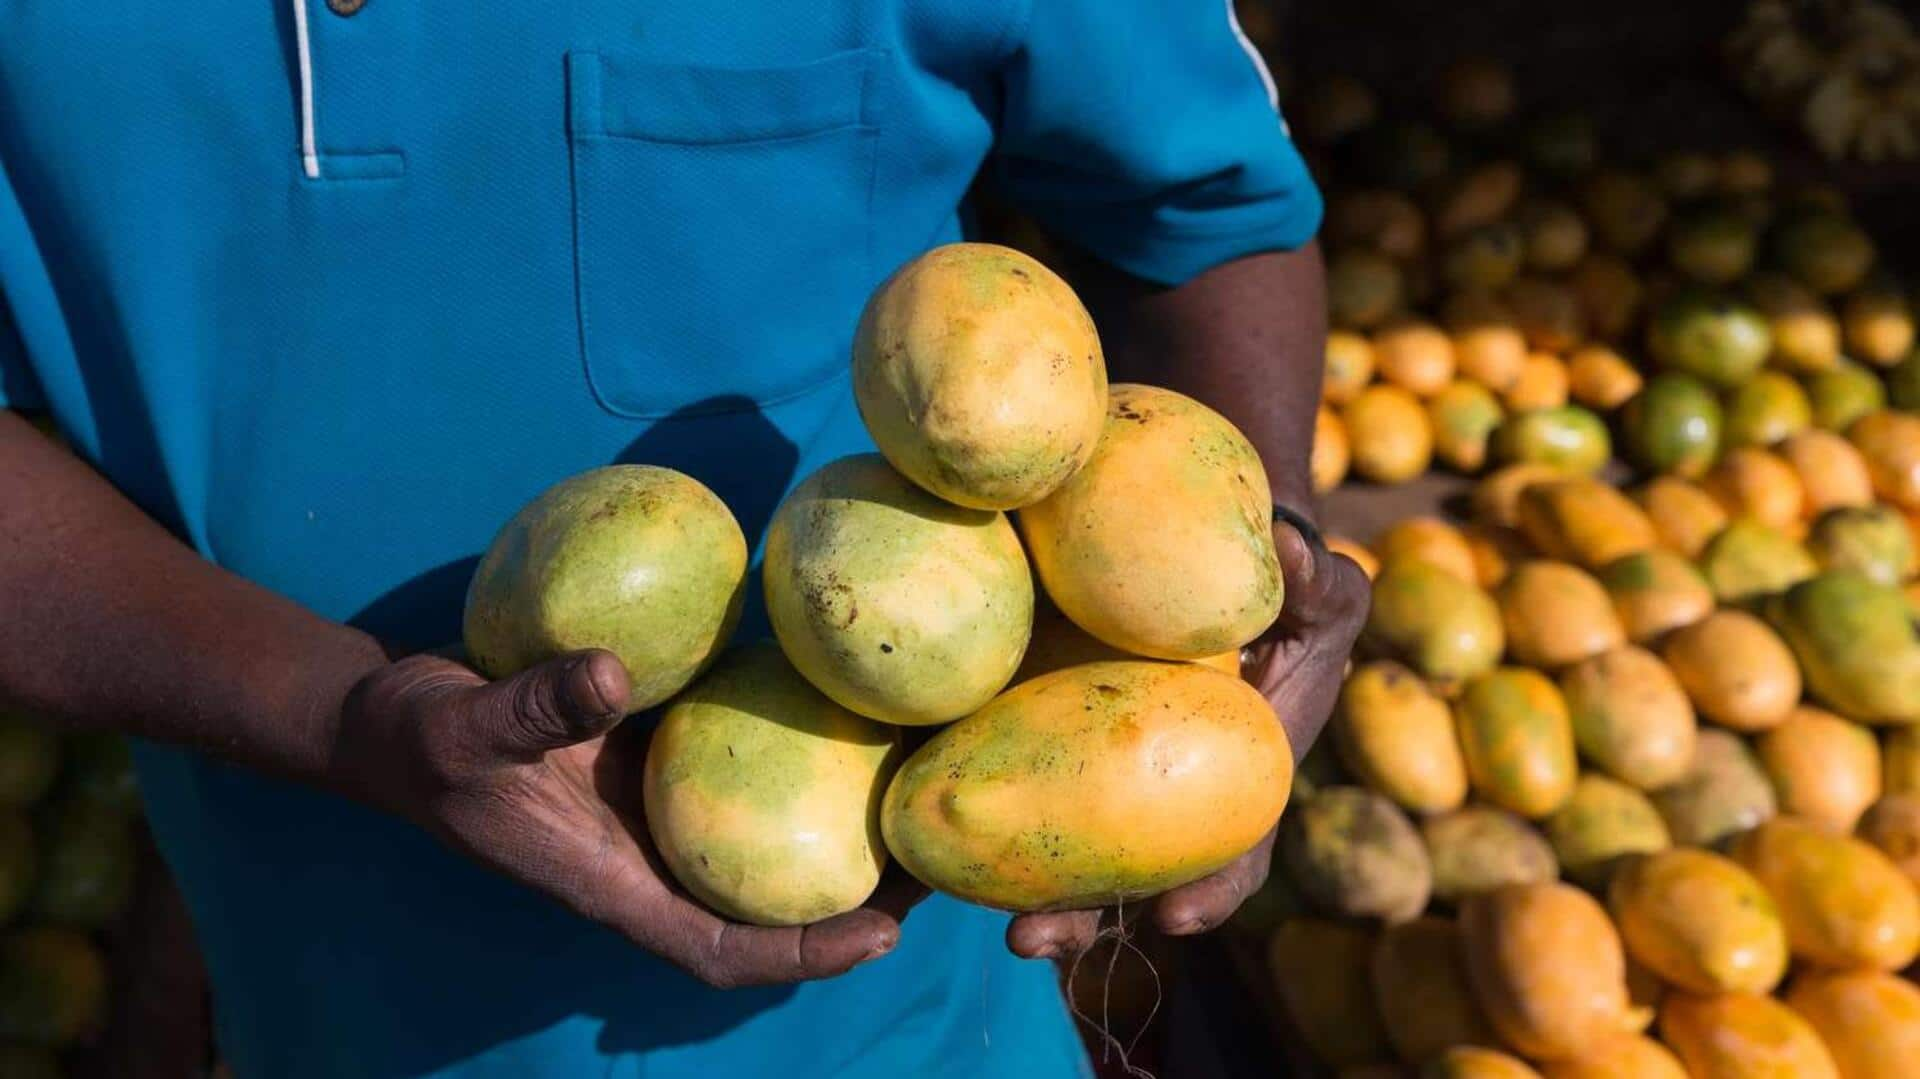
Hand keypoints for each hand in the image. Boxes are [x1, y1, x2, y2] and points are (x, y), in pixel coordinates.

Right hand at [327, 650, 917, 987]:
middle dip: (857, 895)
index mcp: (613, 881)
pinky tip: (848, 697)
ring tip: (921, 780)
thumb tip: (611, 676)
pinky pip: (738, 761)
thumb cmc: (419, 739)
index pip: (724, 950)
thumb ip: (533, 707)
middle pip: (770, 901)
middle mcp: (650, 854)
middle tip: (943, 853)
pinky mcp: (655, 752)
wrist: (388, 715)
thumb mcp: (465, 726)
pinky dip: (795, 746)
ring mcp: (655, 807)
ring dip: (840, 820)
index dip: (806, 953)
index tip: (887, 935)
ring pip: (765, 835)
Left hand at [1006, 517, 1369, 957]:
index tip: (1174, 918)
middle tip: (1030, 938)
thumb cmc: (1278, 589)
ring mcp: (1099, 771)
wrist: (1199, 557)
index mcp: (1237, 783)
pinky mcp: (1038, 730)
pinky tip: (916, 828)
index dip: (1209, 891)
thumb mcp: (1318, 588)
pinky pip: (1004, 778)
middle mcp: (1164, 796)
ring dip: (1014, 885)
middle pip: (1121, 875)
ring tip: (972, 911)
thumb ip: (1319, 582)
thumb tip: (1293, 550)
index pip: (1230, 854)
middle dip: (1078, 916)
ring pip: (1055, 844)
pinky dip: (968, 808)